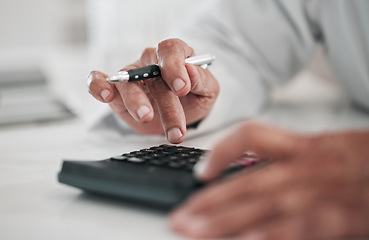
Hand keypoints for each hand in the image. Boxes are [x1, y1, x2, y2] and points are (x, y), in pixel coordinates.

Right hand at [88, 39, 218, 143]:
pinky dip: (98, 85)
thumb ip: (202, 80)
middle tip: (174, 127)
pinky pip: (99, 81)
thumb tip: (190, 72)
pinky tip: (105, 94)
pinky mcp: (117, 92)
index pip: (171, 49)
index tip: (182, 88)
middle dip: (164, 103)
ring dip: (135, 101)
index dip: (175, 66)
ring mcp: (132, 75)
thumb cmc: (194, 99)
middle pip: (151, 74)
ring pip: (128, 82)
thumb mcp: (208, 91)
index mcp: (175, 56)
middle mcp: (151, 62)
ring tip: (145, 117)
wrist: (180, 116)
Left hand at [170, 121, 368, 239]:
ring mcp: (322, 192)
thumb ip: (291, 158)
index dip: (222, 151)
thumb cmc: (367, 160)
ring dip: (227, 220)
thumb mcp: (331, 148)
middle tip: (179, 216)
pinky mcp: (339, 217)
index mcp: (305, 145)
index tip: (202, 171)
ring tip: (195, 231)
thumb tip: (253, 175)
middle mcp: (307, 166)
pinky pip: (300, 228)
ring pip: (265, 205)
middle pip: (248, 181)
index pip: (252, 136)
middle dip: (210, 201)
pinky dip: (272, 235)